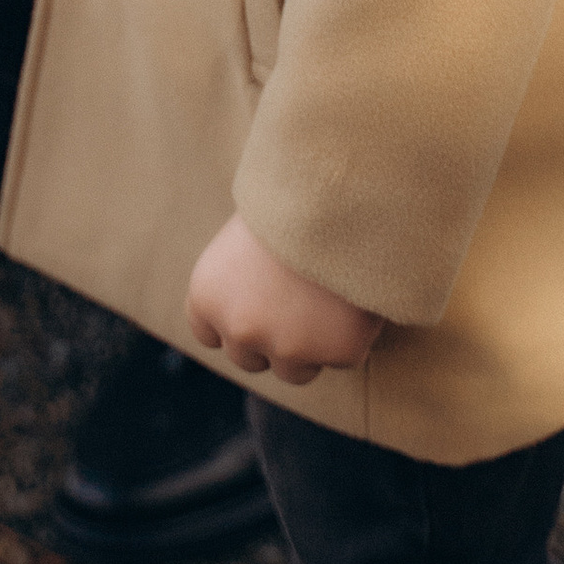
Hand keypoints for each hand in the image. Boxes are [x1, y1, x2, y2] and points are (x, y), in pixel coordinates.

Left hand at [187, 211, 382, 385]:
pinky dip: (351, 335)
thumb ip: (237, 283)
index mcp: (207, 296)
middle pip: (248, 359)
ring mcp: (290, 347)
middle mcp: (240, 329)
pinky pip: (344, 357)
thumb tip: (251, 309)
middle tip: (297, 304)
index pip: (208, 334)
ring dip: (310, 348)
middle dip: (270, 340)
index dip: (233, 322)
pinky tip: (356, 296)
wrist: (341, 193)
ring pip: (295, 371)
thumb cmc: (290, 200)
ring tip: (328, 304)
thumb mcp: (243, 236)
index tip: (255, 307)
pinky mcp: (338, 352)